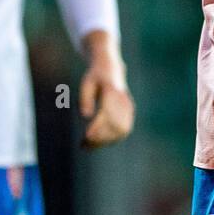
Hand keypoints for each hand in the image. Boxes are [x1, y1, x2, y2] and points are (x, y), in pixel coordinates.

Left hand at [78, 30, 134, 149]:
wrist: (111, 69)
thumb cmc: (95, 77)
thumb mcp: (87, 83)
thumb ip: (85, 98)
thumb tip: (86, 116)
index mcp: (112, 91)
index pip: (107, 114)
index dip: (98, 127)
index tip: (86, 136)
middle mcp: (122, 100)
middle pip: (116, 125)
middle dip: (101, 138)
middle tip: (84, 145)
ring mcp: (128, 106)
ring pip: (122, 131)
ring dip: (106, 141)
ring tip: (89, 145)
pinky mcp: (129, 112)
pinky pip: (124, 130)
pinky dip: (112, 139)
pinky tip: (98, 142)